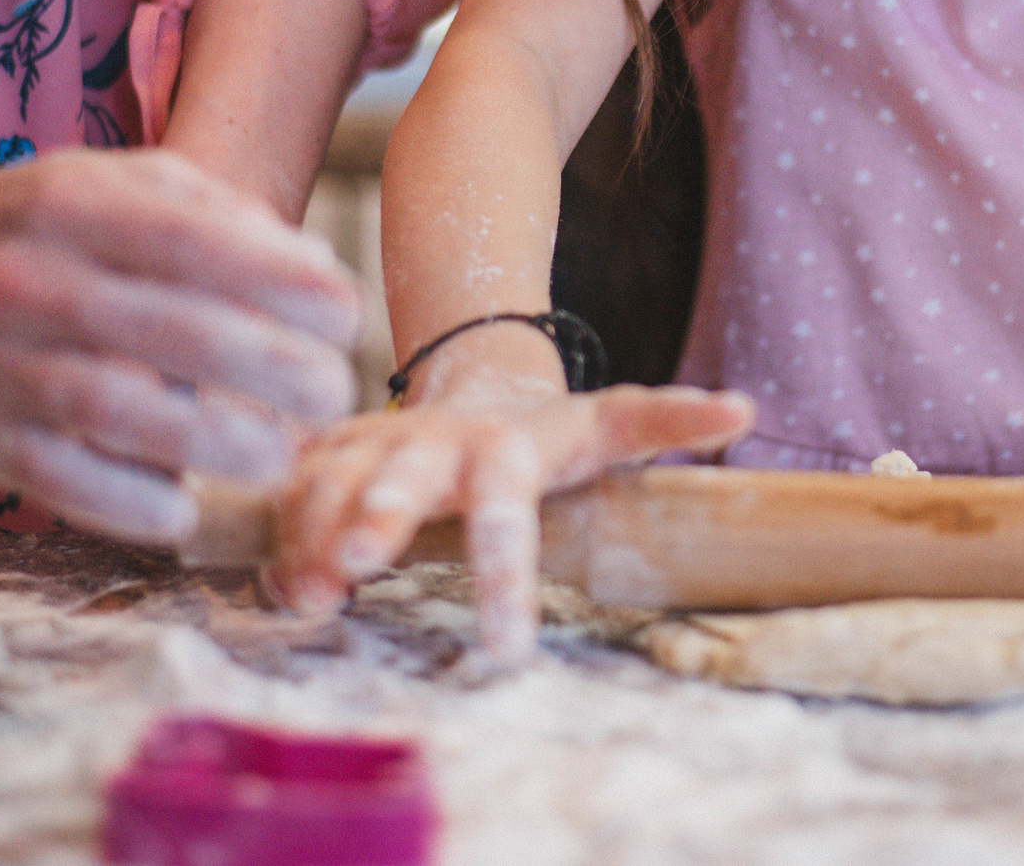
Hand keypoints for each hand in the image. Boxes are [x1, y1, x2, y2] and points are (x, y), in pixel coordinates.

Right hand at [0, 148, 362, 544]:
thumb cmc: (45, 227)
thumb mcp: (117, 183)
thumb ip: (218, 213)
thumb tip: (317, 270)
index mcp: (71, 203)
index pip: (191, 241)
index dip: (279, 280)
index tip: (347, 313)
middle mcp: (27, 279)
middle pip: (167, 329)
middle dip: (270, 366)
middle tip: (334, 393)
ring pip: (116, 409)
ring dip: (214, 442)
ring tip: (285, 458)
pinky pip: (60, 480)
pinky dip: (130, 501)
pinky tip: (189, 507)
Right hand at [271, 380, 753, 659]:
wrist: (471, 374)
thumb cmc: (546, 428)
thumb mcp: (606, 422)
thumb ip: (665, 421)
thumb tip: (744, 408)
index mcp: (506, 447)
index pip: (508, 509)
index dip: (504, 573)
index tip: (506, 648)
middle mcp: (434, 441)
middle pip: (403, 477)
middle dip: (376, 515)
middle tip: (356, 566)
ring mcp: (376, 444)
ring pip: (334, 483)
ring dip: (314, 536)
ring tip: (306, 597)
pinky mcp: (331, 453)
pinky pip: (295, 489)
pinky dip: (281, 533)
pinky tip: (278, 586)